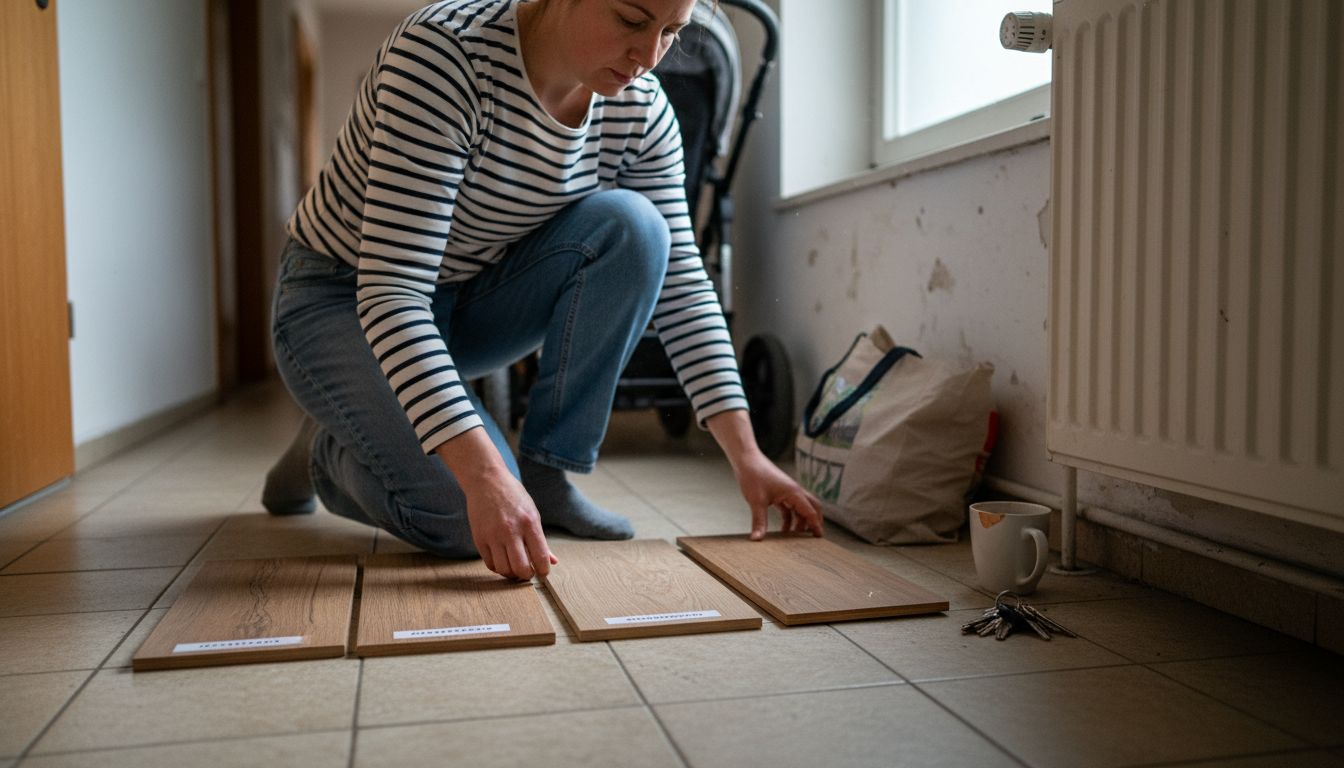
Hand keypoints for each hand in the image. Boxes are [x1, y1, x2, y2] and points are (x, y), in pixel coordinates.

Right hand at [435, 428, 556, 580]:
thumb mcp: (533, 513)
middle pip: (521, 568)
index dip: (544, 571)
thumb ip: (541, 540)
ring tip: (515, 567)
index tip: (543, 572)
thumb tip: (552, 561)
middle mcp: (511, 531)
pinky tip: (502, 560)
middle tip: (528, 572)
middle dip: (527, 575)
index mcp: (529, 523)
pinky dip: (498, 567)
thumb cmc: (513, 496)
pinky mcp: (479, 538)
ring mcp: (493, 535)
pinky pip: (489, 563)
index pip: (540, 557)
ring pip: (504, 569)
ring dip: (511, 573)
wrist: (486, 481)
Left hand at [734, 451, 824, 539]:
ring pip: (800, 508)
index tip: (820, 538)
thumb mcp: (756, 502)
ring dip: (800, 521)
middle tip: (812, 537)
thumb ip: (759, 522)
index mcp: (794, 492)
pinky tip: (783, 528)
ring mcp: (787, 491)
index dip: (816, 525)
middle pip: (812, 507)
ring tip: (794, 537)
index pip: (810, 511)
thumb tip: (757, 539)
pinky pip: (789, 507)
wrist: (746, 460)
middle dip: (813, 522)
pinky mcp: (780, 491)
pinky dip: (789, 518)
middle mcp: (794, 491)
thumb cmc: (753, 476)